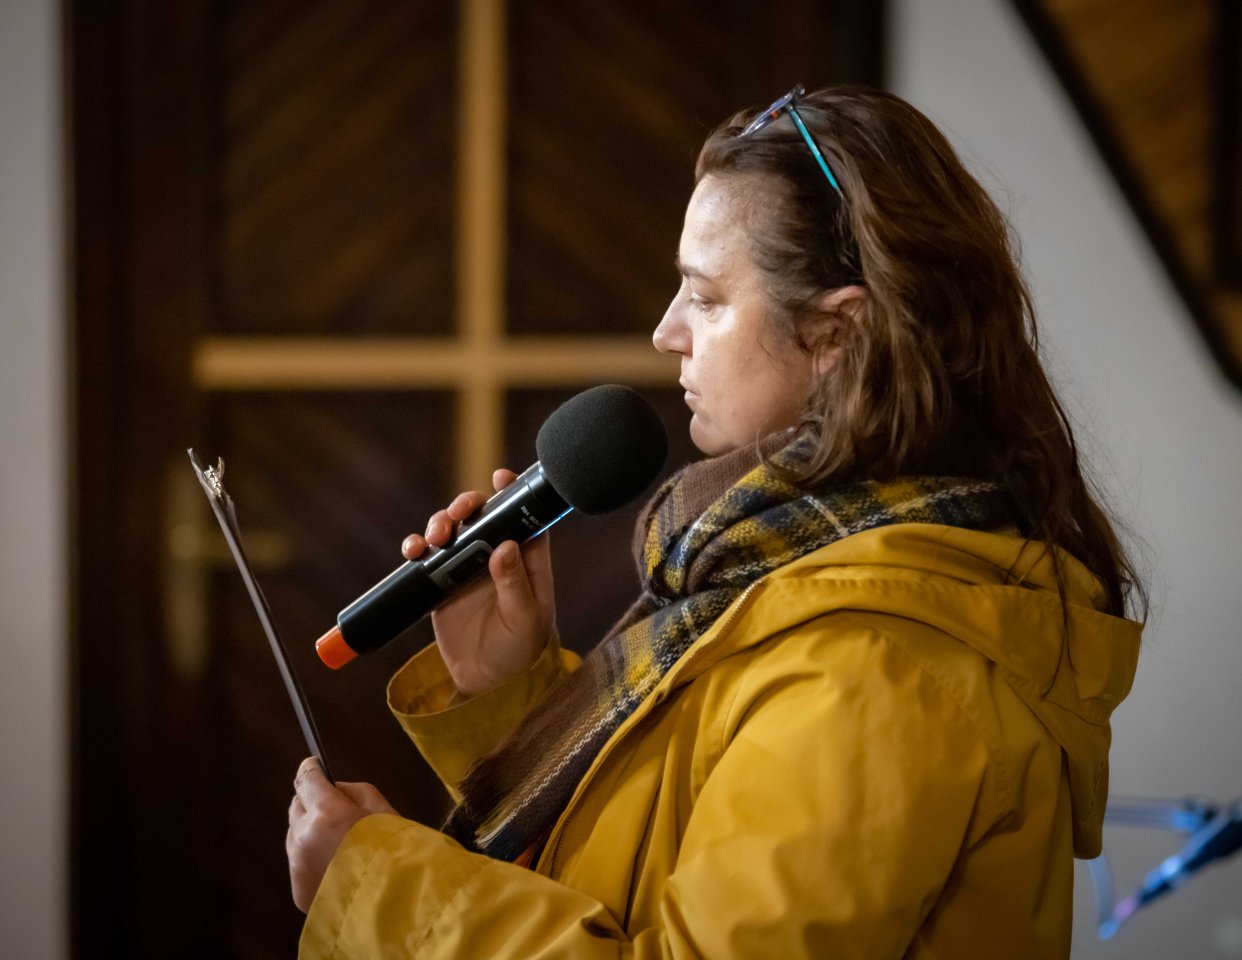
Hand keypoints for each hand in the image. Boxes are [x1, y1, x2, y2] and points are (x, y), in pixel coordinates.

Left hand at [287, 757, 396, 913]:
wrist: (393, 906)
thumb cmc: (394, 852)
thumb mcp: (384, 810)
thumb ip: (356, 792)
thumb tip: (335, 789)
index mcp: (327, 811)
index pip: (306, 778)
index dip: (311, 769)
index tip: (316, 766)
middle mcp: (303, 836)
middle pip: (297, 806)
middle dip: (312, 803)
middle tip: (335, 811)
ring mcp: (296, 864)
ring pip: (296, 835)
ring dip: (310, 831)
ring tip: (338, 845)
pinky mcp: (297, 888)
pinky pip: (299, 862)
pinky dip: (312, 858)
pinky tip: (335, 866)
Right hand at [401, 468, 555, 696]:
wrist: (489, 683)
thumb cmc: (521, 650)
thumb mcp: (525, 619)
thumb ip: (515, 584)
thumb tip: (504, 547)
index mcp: (526, 560)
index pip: (523, 518)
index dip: (513, 493)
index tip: (501, 475)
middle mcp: (497, 556)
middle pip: (483, 516)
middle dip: (467, 505)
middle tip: (457, 515)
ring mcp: (468, 567)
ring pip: (453, 530)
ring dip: (440, 523)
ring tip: (435, 538)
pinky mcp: (442, 582)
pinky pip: (427, 556)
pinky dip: (417, 546)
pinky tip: (413, 551)